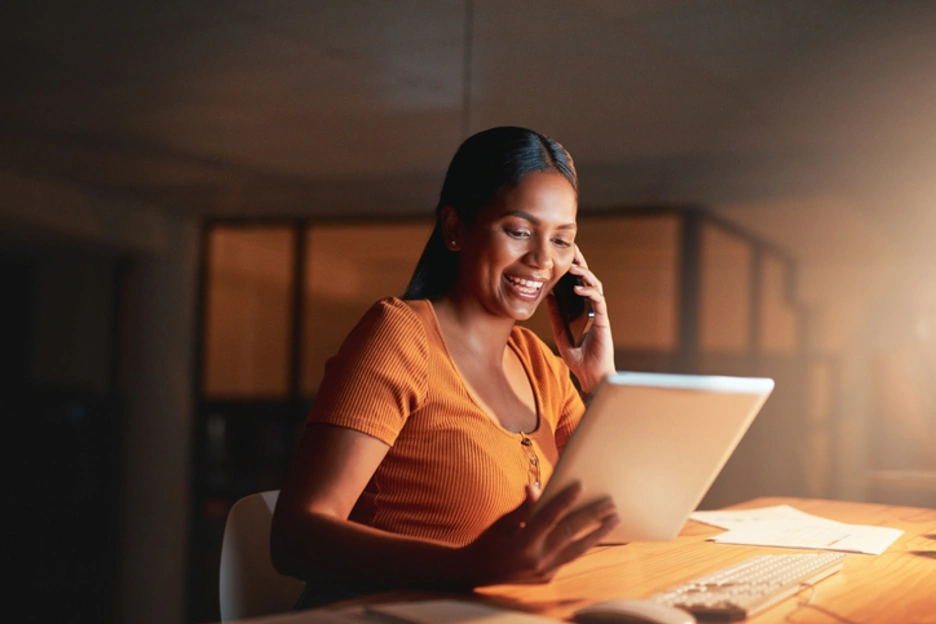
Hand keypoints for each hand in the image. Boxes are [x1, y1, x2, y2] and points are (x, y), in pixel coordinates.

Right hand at [456, 482, 618, 586]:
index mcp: (522, 544)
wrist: (476, 573)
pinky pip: (569, 557)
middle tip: (610, 503)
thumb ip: (523, 508)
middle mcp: (536, 561)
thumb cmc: (489, 542)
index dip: (565, 500)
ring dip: (597, 533)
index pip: (548, 518)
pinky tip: (596, 533)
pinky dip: (583, 544)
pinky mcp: (548, 577)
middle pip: (569, 534)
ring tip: (614, 519)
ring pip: (577, 549)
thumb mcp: (502, 522)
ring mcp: (544, 572)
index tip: (581, 486)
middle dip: (592, 517)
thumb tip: (537, 489)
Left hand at [546, 245, 614, 393]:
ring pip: (595, 286)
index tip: (563, 254)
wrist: (590, 375)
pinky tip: (578, 288)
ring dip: (584, 274)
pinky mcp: (603, 320)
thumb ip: (556, 315)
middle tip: (572, 247)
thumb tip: (548, 296)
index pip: (578, 284)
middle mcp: (591, 308)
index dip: (573, 268)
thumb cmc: (578, 357)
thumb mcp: (560, 332)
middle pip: (588, 280)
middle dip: (581, 263)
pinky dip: (589, 292)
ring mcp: (598, 313)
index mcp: (582, 309)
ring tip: (572, 266)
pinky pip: (598, 301)